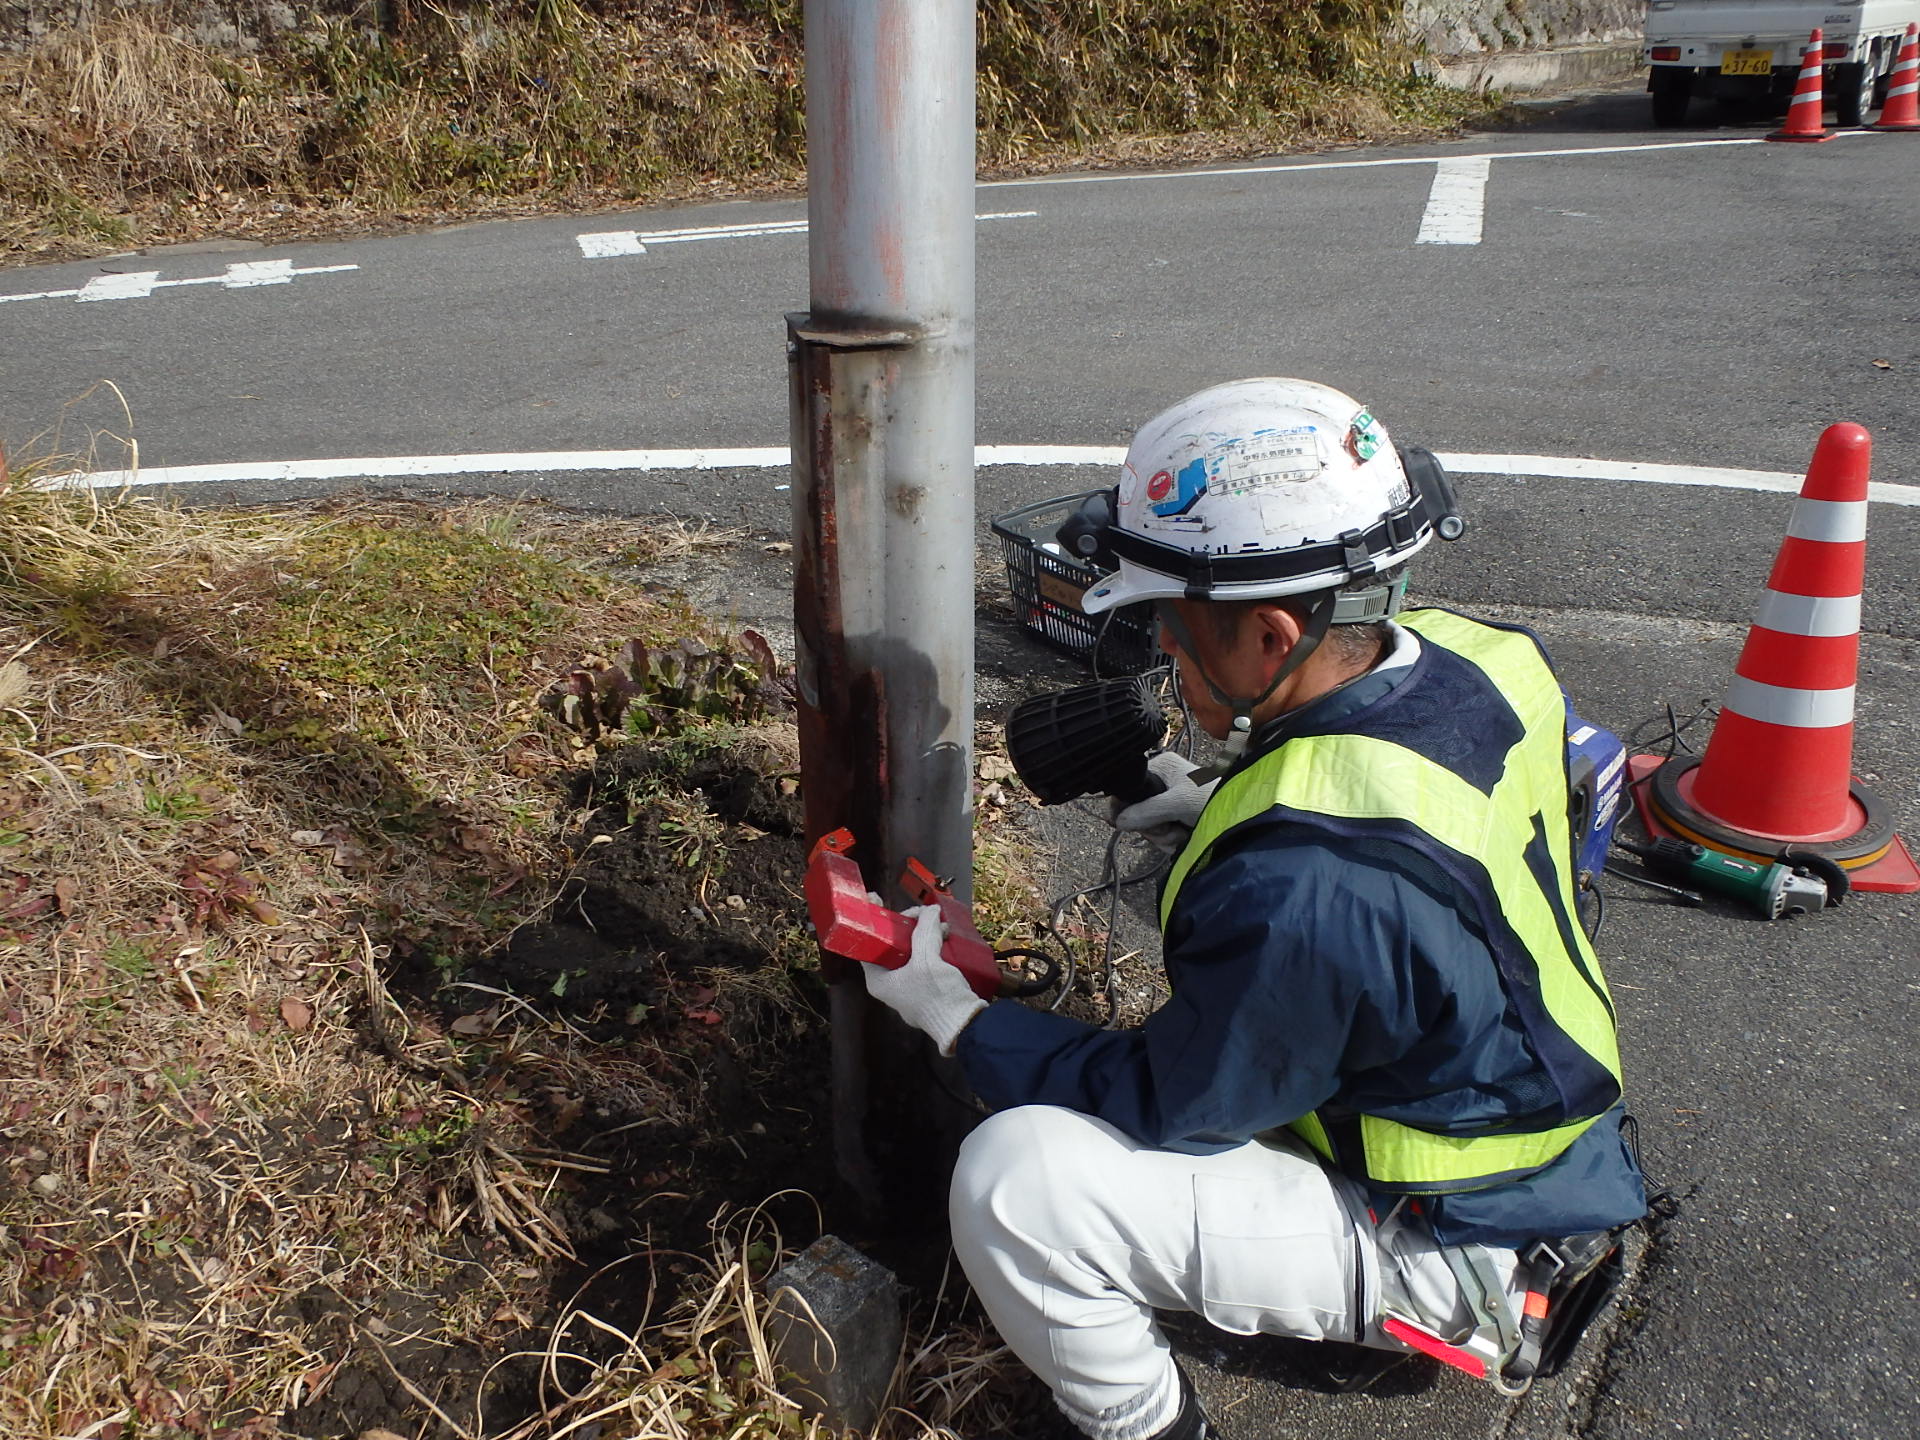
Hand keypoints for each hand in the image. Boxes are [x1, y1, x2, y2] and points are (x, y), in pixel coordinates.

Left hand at [860, 903, 987, 1055]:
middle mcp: (890, 986)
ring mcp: (908, 990)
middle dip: (907, 927)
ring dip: (923, 936)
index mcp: (879, 980)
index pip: (870, 944)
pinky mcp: (926, 991)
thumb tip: (930, 910)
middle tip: (920, 914)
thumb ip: (925, 931)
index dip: (876, 922)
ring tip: (938, 923)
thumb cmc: (937, 995)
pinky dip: (932, 948)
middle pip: (892, 946)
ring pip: (910, 953)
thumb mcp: (927, 958)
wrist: (963, 1024)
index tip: (882, 904)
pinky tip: (944, 937)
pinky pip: (924, 962)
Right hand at [1111, 750, 1217, 852]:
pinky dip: (1171, 840)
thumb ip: (1146, 812)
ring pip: (1149, 825)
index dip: (1124, 809)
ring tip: (1181, 834)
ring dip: (1163, 836)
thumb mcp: (1177, 803)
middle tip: (1169, 829)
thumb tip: (1118, 822)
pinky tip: (1184, 838)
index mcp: (1160, 766)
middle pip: (1137, 810)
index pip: (1127, 788)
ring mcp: (1170, 801)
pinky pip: (1162, 832)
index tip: (1129, 824)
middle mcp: (1163, 781)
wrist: (1242, 816)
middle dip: (1152, 826)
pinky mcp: (1178, 817)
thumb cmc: (1212, 799)